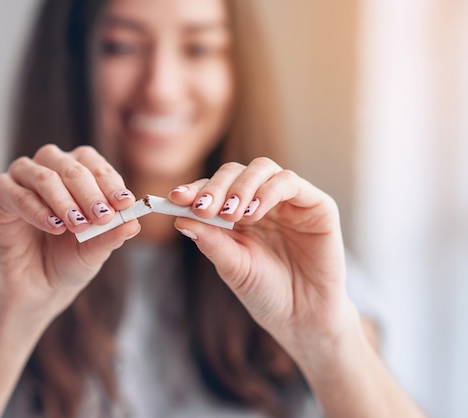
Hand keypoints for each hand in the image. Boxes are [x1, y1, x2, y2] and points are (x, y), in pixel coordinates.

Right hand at [0, 145, 139, 322]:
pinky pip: (15, 194)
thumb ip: (112, 235)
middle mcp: (49, 169)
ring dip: (63, 200)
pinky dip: (36, 209)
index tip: (125, 202)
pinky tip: (53, 226)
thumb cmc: (70, 260)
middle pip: (70, 167)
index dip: (110, 182)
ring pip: (43, 176)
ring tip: (78, 225)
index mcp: (77, 173)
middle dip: (89, 192)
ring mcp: (22, 180)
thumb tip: (134, 223)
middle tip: (102, 216)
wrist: (39, 286)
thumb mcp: (96, 250)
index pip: (94, 165)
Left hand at [168, 158, 356, 359]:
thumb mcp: (232, 266)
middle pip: (235, 171)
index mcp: (237, 213)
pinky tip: (254, 213)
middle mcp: (261, 201)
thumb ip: (210, 241)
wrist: (302, 318)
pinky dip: (268, 192)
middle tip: (205, 208)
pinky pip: (290, 182)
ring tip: (230, 214)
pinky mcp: (316, 205)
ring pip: (262, 169)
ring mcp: (288, 200)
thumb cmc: (265, 292)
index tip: (176, 198)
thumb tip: (179, 218)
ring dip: (241, 186)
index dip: (195, 189)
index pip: (213, 188)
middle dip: (216, 186)